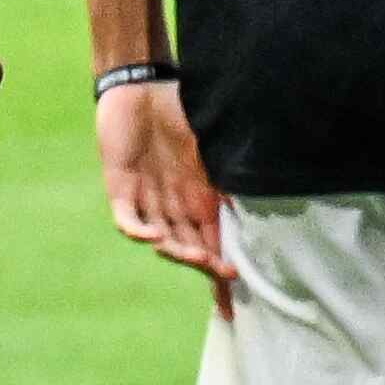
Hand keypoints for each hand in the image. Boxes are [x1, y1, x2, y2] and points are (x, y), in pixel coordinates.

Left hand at [97, 72, 234, 298]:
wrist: (141, 86)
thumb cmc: (182, 110)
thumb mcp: (213, 148)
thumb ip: (229, 178)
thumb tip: (262, 202)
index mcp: (201, 197)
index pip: (213, 242)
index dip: (221, 270)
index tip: (233, 297)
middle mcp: (175, 203)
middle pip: (190, 246)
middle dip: (205, 267)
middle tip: (223, 278)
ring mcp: (147, 198)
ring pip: (163, 238)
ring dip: (179, 251)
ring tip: (196, 258)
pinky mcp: (121, 187)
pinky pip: (128, 218)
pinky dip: (139, 230)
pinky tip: (154, 238)